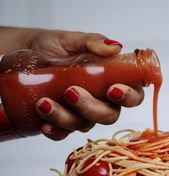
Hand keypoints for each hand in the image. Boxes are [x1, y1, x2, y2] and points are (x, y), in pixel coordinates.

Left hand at [12, 28, 143, 139]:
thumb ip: (93, 42)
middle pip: (110, 116)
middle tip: (71, 92)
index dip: (129, 97)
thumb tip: (115, 47)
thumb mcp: (71, 39)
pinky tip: (44, 124)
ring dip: (65, 117)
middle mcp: (101, 100)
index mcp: (112, 79)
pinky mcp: (62, 123)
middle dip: (92, 108)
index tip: (112, 89)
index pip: (133, 94)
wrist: (26, 53)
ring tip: (43, 102)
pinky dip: (55, 131)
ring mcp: (82, 113)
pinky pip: (63, 134)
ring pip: (85, 125)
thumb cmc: (55, 47)